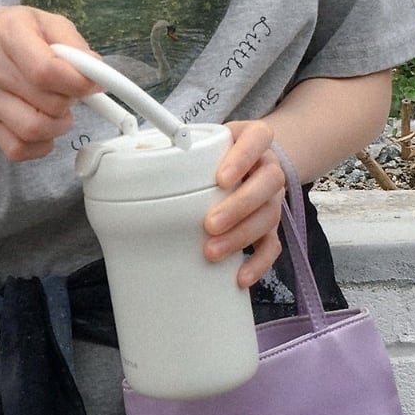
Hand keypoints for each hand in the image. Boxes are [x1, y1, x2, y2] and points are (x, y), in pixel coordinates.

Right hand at [0, 6, 99, 160]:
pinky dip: (40, 146)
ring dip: (59, 126)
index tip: (92, 83)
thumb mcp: (46, 22)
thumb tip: (96, 73)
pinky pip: (17, 149)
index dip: (78, 83)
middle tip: (71, 92)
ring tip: (61, 111)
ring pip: (32, 130)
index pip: (46, 71)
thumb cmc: (15, 34)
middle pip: (45, 103)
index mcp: (8, 34)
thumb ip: (74, 44)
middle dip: (70, 101)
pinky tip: (47, 129)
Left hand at [202, 121, 285, 288]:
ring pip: (269, 216)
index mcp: (255, 139)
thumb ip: (186, 149)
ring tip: (213, 251)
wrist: (253, 159)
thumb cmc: (222, 153)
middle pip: (267, 183)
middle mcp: (269, 168)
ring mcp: (273, 198)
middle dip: (238, 206)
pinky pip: (272, 246)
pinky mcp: (272, 225)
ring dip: (241, 236)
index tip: (221, 179)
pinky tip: (240, 276)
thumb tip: (141, 162)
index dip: (242, 159)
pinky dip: (258, 263)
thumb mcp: (208, 141)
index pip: (257, 139)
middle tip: (210, 223)